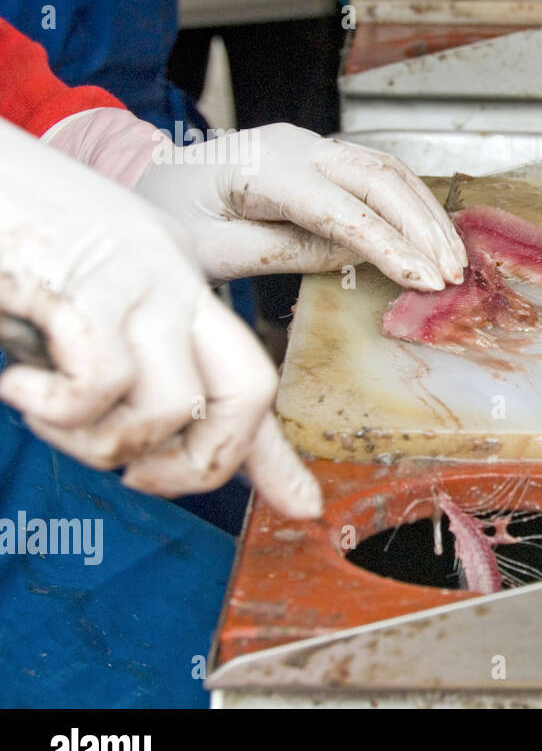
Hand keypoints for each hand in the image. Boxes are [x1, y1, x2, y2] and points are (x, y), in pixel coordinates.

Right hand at [0, 118, 321, 517]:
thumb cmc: (1, 243)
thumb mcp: (69, 316)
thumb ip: (114, 373)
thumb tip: (136, 455)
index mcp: (178, 285)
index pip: (248, 378)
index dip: (276, 457)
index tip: (303, 507)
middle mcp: (175, 275)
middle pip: (249, 392)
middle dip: (200, 466)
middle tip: (131, 476)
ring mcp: (137, 274)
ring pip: (175, 405)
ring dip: (102, 441)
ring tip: (45, 412)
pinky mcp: (85, 280)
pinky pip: (104, 383)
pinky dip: (55, 410)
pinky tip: (17, 384)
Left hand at [42, 110, 464, 287]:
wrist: (149, 182)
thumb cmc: (168, 217)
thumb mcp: (209, 250)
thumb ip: (280, 252)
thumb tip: (354, 257)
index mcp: (260, 166)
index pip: (341, 209)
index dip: (389, 246)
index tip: (425, 282)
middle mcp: (293, 144)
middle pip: (378, 178)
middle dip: (423, 228)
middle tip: (452, 276)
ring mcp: (310, 144)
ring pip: (388, 171)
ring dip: (425, 215)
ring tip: (452, 262)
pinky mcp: (320, 156)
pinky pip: (378, 174)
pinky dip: (411, 205)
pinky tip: (430, 237)